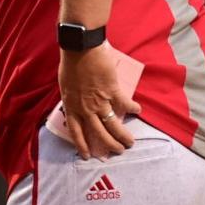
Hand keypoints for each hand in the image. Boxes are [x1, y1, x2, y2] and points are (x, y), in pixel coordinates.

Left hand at [57, 42, 139, 159]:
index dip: (82, 146)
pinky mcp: (112, 90)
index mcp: (72, 107)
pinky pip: (124, 104)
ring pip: (113, 124)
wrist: (80, 48)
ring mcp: (99, 101)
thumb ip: (73, 99)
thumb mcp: (66, 86)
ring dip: (122, 135)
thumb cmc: (71, 64)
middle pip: (99, 133)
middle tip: (118, 151)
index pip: (76, 132)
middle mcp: (86, 108)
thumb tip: (79, 104)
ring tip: (129, 142)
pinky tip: (138, 111)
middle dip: (109, 145)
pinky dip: (132, 108)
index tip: (88, 156)